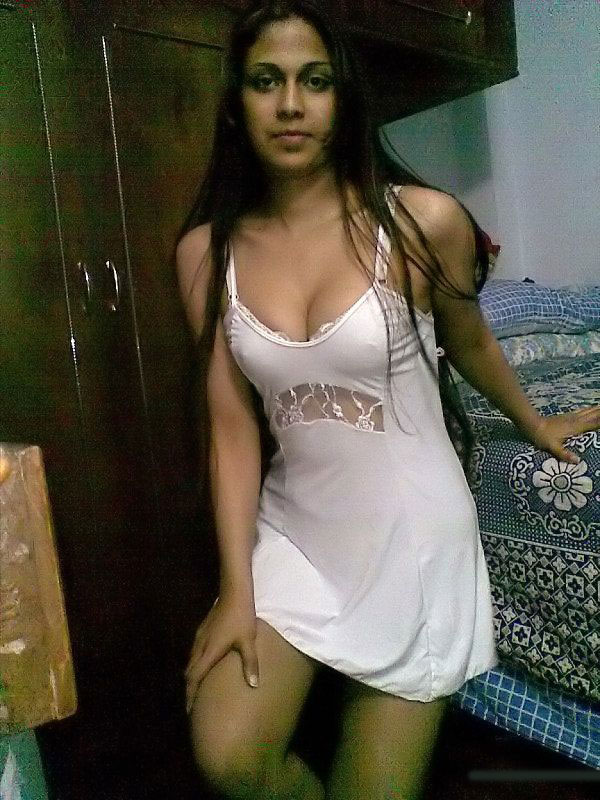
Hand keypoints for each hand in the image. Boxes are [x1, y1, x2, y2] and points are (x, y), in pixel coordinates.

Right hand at [184, 591, 259, 713]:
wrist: (234, 593)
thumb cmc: (241, 617)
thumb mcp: (247, 641)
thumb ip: (250, 663)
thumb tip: (254, 685)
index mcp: (209, 652)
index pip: (194, 678)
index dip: (190, 695)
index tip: (188, 710)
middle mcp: (200, 646)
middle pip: (189, 672)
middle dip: (190, 688)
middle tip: (193, 704)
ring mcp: (200, 637)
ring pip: (191, 661)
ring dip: (192, 676)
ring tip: (197, 688)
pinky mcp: (203, 630)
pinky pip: (195, 652)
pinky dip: (196, 664)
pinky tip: (204, 665)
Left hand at [527, 405, 599, 463]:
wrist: (532, 425)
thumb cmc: (543, 437)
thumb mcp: (553, 447)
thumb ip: (564, 454)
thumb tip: (577, 461)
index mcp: (575, 427)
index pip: (593, 423)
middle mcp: (575, 420)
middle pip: (593, 414)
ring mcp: (571, 417)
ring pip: (588, 411)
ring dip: (597, 409)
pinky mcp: (566, 416)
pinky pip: (581, 411)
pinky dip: (589, 409)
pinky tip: (590, 408)